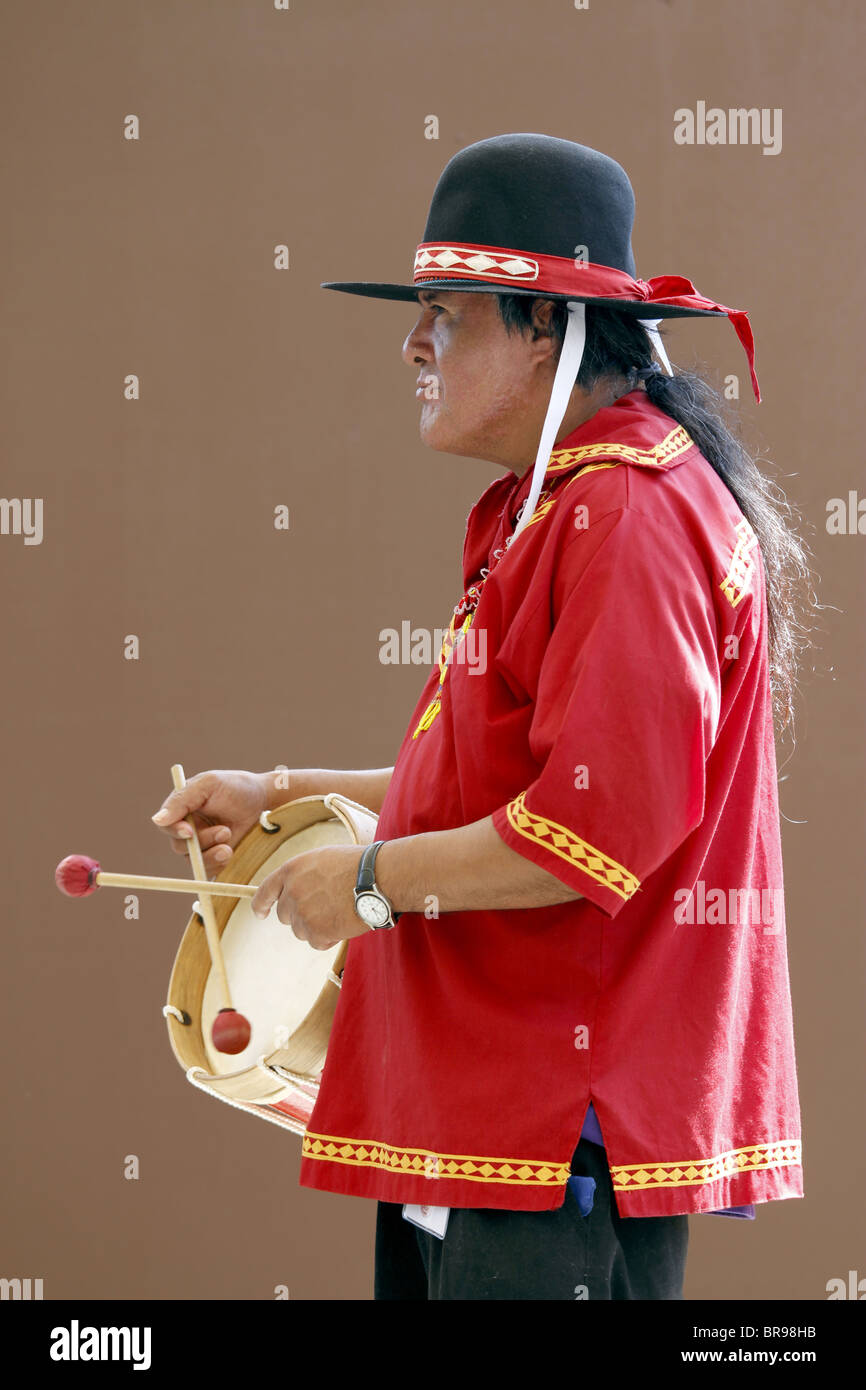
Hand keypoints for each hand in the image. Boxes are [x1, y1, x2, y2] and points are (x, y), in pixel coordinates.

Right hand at [151, 769, 270, 876]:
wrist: (261, 799)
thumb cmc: (234, 787)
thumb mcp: (208, 784)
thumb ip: (182, 800)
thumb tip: (157, 820)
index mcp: (180, 810)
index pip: (166, 826)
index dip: (176, 831)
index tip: (190, 832)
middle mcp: (187, 829)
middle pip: (180, 847)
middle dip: (203, 842)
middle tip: (224, 831)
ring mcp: (200, 845)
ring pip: (194, 862)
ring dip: (212, 855)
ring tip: (229, 838)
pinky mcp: (214, 857)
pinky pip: (208, 871)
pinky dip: (218, 864)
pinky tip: (230, 851)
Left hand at [250, 844, 372, 950]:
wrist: (377, 879)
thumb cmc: (356, 866)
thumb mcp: (322, 859)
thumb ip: (302, 875)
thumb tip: (294, 890)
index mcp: (291, 870)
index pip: (264, 891)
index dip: (261, 905)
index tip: (261, 914)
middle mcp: (292, 892)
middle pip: (284, 915)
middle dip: (299, 915)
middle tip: (324, 908)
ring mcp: (302, 913)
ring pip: (300, 930)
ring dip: (316, 926)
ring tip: (338, 912)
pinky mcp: (316, 932)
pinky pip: (315, 942)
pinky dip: (328, 938)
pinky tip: (343, 924)